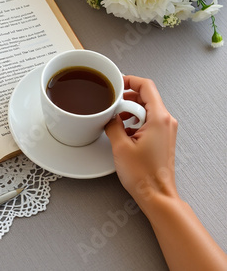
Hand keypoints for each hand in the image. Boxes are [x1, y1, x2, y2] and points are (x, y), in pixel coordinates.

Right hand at [105, 75, 178, 206]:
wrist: (156, 195)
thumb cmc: (143, 175)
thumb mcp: (120, 146)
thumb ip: (112, 124)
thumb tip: (109, 115)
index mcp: (159, 118)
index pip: (146, 86)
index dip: (129, 80)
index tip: (116, 82)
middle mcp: (166, 121)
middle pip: (145, 96)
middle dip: (126, 99)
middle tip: (111, 107)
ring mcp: (165, 130)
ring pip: (146, 109)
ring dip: (129, 111)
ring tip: (116, 122)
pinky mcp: (161, 138)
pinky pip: (147, 120)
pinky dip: (134, 122)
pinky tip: (123, 133)